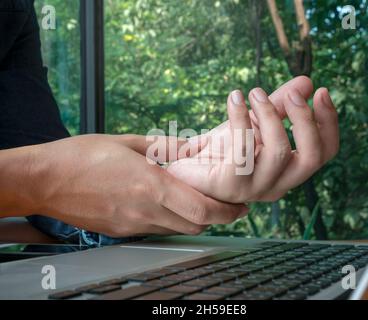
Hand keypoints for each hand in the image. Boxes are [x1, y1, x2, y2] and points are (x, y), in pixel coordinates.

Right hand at [25, 135, 247, 236]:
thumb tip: (191, 148)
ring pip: (178, 230)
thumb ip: (165, 147)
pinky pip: (158, 230)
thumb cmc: (82, 156)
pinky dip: (172, 221)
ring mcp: (133, 225)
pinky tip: (168, 204)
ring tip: (201, 201)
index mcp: (150, 186)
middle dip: (218, 217)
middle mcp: (145, 212)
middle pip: (196, 225)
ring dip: (195, 219)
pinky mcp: (122, 231)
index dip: (227, 212)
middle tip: (228, 205)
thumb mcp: (128, 142)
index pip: (202, 210)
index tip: (241, 207)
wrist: (45, 180)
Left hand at [167, 77, 338, 202]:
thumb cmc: (222, 147)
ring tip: (254, 92)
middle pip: (311, 157)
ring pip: (279, 152)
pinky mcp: (229, 185)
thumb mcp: (255, 121)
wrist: (186, 165)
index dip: (329, 123)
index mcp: (288, 171)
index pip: (324, 153)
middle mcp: (277, 184)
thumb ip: (280, 105)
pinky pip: (244, 150)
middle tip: (292, 95)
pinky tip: (234, 98)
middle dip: (305, 120)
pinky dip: (241, 118)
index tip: (322, 91)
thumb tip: (307, 82)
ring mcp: (254, 188)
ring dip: (269, 115)